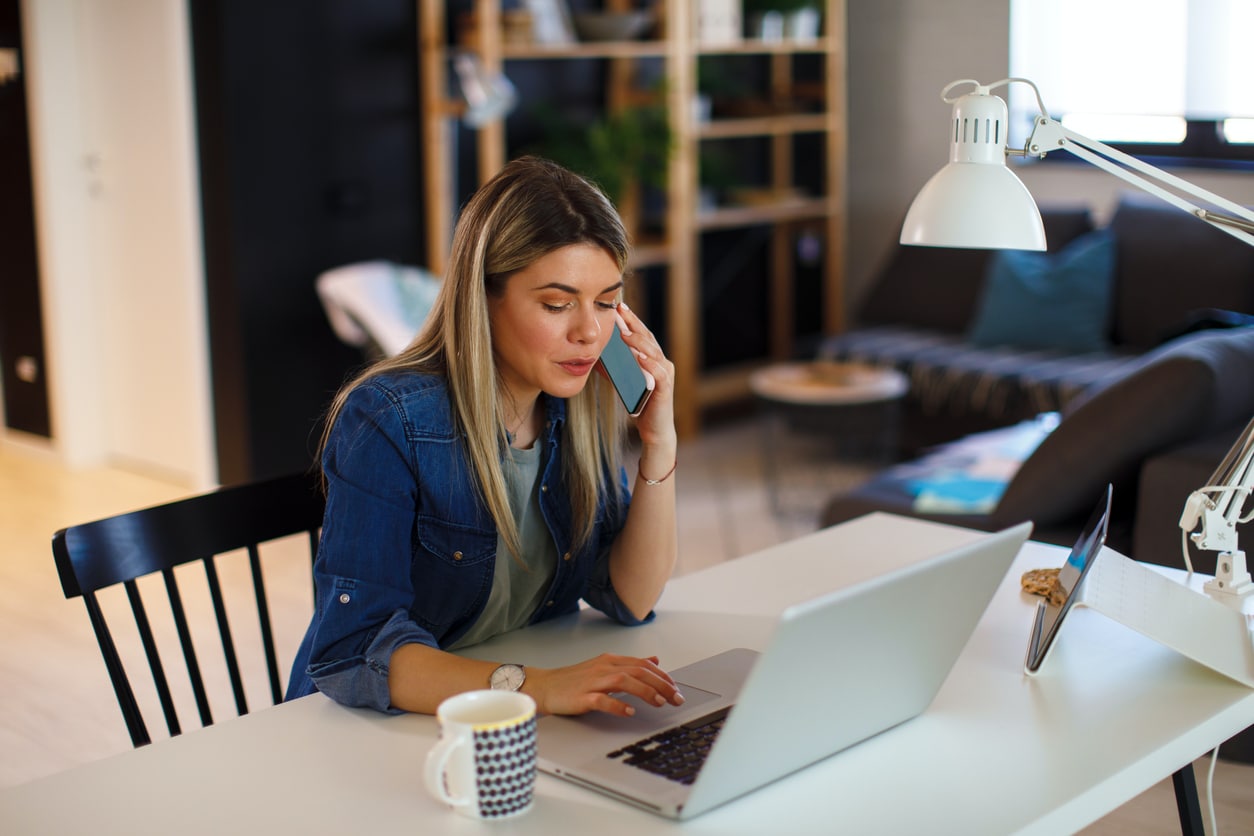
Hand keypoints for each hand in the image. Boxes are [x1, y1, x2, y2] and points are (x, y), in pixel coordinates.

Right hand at [525, 653, 684, 716]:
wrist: (544, 687)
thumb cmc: (574, 680)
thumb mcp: (605, 667)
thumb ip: (630, 665)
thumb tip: (655, 659)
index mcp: (611, 661)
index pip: (644, 665)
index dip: (663, 676)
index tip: (676, 689)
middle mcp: (604, 668)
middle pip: (639, 671)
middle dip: (661, 685)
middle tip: (676, 699)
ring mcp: (592, 682)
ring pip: (624, 681)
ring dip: (645, 692)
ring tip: (659, 702)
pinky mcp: (581, 697)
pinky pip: (601, 700)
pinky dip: (617, 705)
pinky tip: (629, 711)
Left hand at [614, 303, 676, 452]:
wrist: (653, 430)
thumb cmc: (640, 404)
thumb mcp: (623, 382)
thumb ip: (614, 369)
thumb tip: (597, 356)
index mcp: (652, 359)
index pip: (641, 334)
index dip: (631, 320)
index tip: (618, 307)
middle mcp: (662, 362)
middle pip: (647, 338)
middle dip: (634, 324)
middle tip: (621, 311)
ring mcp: (666, 374)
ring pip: (653, 352)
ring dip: (639, 342)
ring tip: (625, 334)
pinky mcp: (666, 388)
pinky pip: (658, 372)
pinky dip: (649, 363)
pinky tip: (639, 357)